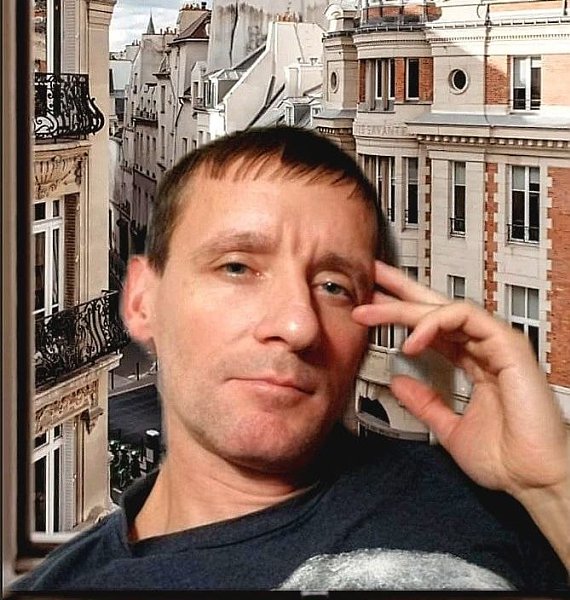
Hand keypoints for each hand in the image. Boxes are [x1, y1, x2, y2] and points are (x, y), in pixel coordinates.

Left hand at [352, 261, 568, 500]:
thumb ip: (425, 402)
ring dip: (404, 308)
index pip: (432, 327)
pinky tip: (410, 341)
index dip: (401, 313)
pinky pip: (465, 318)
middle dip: (400, 289)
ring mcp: (496, 344)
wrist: (533, 480)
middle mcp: (483, 348)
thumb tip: (399, 382)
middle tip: (369, 274)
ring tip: (370, 312)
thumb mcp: (449, 427)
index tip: (371, 307)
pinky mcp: (508, 344)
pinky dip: (433, 324)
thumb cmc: (506, 458)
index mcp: (472, 362)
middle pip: (435, 307)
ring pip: (444, 309)